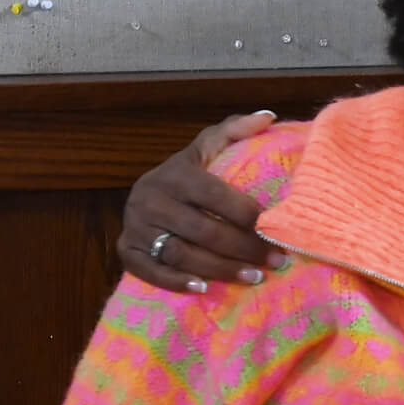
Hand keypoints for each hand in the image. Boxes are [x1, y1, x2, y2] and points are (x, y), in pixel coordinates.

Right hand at [120, 111, 286, 292]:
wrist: (146, 193)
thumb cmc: (188, 174)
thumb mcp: (208, 148)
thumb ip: (235, 131)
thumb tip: (268, 116)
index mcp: (175, 173)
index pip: (216, 196)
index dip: (248, 215)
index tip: (277, 229)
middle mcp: (151, 199)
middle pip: (203, 231)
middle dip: (244, 248)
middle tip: (276, 260)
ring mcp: (135, 226)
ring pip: (182, 254)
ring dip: (221, 269)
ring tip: (255, 276)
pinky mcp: (126, 250)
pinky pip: (151, 271)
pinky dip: (177, 282)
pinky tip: (204, 288)